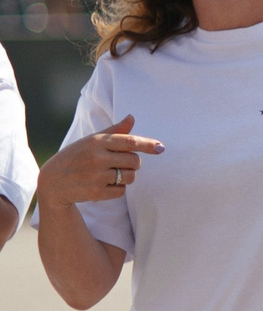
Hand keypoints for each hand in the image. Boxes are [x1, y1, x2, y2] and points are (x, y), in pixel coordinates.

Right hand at [35, 114, 161, 204]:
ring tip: (109, 174)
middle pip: (135, 161)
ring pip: (131, 177)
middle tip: (119, 163)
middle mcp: (96, 158)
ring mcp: (96, 176)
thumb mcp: (92, 141)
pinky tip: (103, 185)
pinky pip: (122, 191)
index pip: (130, 142)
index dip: (148, 145)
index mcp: (97, 142)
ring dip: (126, 176)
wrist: (52, 181)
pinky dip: (117, 189)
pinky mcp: (96, 193)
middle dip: (133, 163)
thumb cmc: (76, 157)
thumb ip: (115, 131)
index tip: (161, 148)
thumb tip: (132, 117)